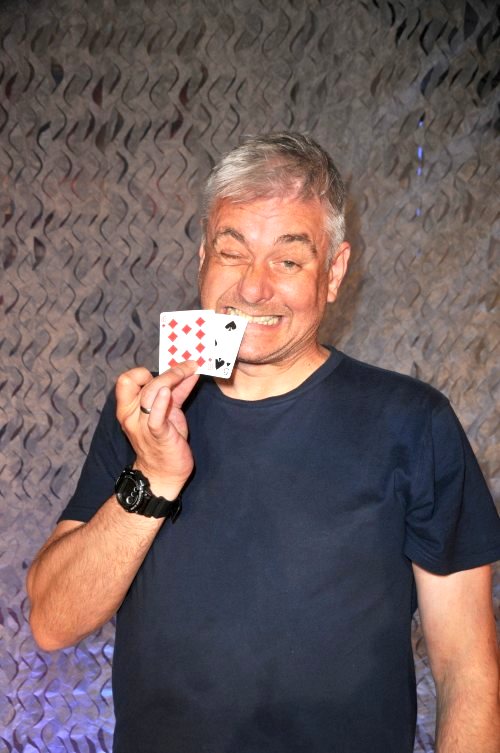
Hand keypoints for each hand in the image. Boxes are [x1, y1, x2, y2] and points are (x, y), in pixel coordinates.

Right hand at [115, 361, 198, 496]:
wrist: (164, 473)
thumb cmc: (164, 441)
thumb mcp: (168, 412)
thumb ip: (176, 391)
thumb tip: (189, 371)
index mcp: (129, 408)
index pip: (127, 380)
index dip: (144, 372)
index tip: (167, 370)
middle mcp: (131, 415)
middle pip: (143, 383)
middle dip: (168, 371)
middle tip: (189, 365)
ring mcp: (143, 425)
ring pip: (151, 394)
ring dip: (172, 378)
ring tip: (191, 370)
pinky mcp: (158, 436)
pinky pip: (155, 417)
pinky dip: (161, 403)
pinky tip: (169, 392)